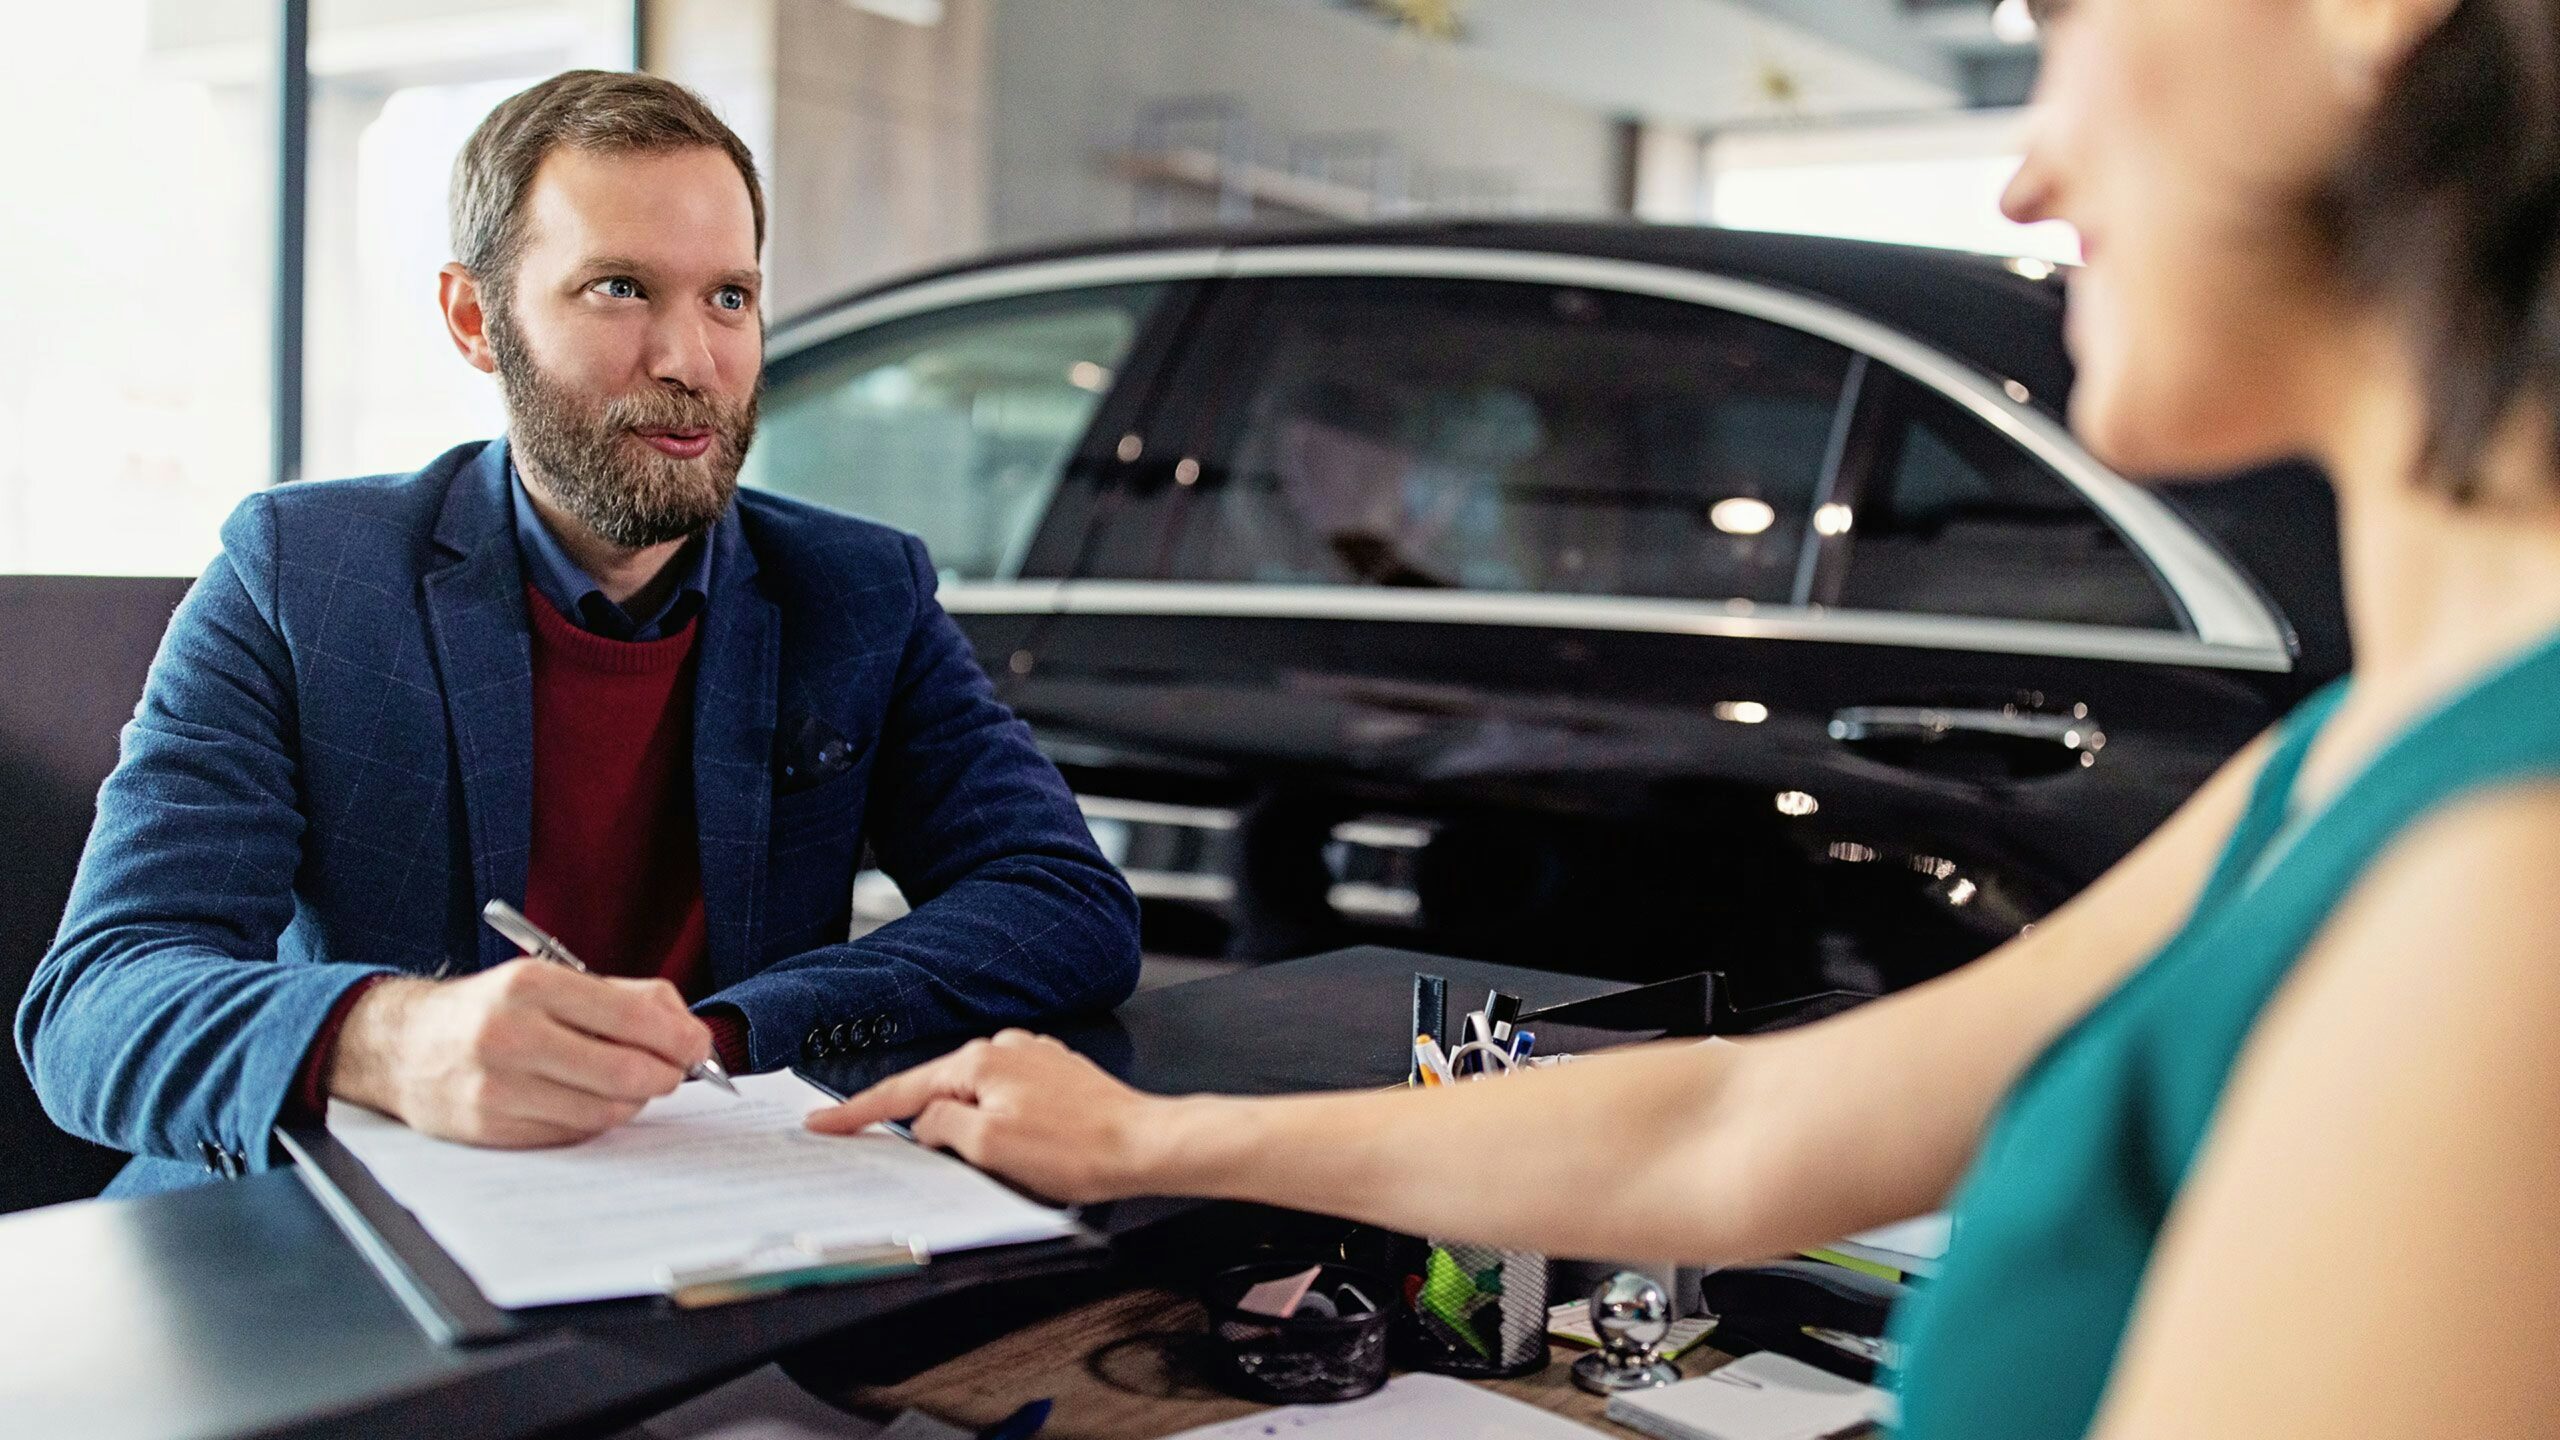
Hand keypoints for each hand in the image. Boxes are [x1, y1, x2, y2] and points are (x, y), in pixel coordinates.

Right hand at [330, 960, 711, 1146]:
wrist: (403, 1046)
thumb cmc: (493, 1010)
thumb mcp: (552, 979)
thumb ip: (627, 997)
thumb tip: (688, 1031)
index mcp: (532, 985)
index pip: (633, 1018)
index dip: (680, 1038)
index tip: (697, 1047)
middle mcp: (511, 1034)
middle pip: (626, 1072)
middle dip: (666, 1075)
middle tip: (673, 1072)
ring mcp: (498, 1087)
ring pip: (606, 1110)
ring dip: (633, 1100)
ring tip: (626, 1082)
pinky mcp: (491, 1129)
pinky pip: (574, 1133)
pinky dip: (594, 1119)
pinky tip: (583, 1099)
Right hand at [805, 1030, 1165, 1203]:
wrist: (1144, 1144)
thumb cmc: (1076, 1148)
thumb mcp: (988, 1147)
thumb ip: (942, 1127)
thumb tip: (926, 1122)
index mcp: (980, 1062)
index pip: (903, 1091)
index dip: (858, 1111)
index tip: (824, 1122)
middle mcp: (1006, 1050)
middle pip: (938, 1088)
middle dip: (909, 1117)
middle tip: (872, 1140)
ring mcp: (1034, 1059)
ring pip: (974, 1093)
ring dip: (959, 1122)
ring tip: (956, 1156)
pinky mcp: (1057, 1076)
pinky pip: (1005, 1096)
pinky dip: (991, 1118)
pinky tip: (1001, 1141)